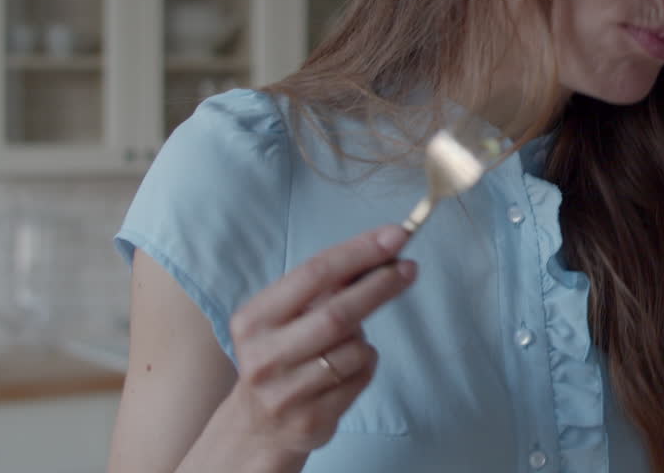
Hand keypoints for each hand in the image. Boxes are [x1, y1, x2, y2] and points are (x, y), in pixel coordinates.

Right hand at [224, 225, 416, 453]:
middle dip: (379, 286)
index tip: (396, 235)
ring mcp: (286, 392)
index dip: (359, 252)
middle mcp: (264, 356)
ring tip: (349, 341)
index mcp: (254, 319)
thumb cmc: (283, 355)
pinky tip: (347, 370)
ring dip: (364, 338)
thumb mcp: (288, 317)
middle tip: (409, 268)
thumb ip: (327, 286)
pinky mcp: (311, 420)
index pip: (313, 273)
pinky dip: (366, 365)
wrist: (258, 427)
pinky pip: (360, 378)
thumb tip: (384, 249)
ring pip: (354, 349)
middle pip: (337, 312)